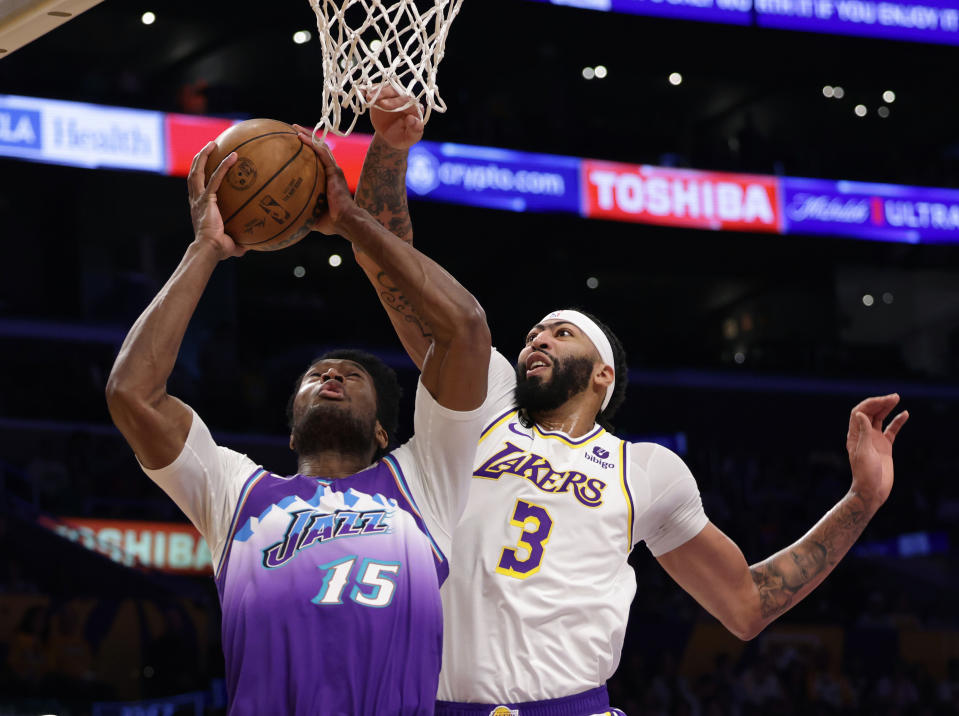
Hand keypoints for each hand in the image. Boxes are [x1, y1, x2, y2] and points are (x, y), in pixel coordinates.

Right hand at [188, 142, 245, 258]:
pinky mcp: (206, 199)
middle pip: (193, 174)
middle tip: (208, 147)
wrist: (209, 249)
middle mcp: (195, 200)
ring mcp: (199, 198)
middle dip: (199, 159)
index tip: (206, 166)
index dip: (199, 174)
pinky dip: (224, 166)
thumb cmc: (217, 250)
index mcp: (198, 208)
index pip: (196, 187)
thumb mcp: (229, 245)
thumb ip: (238, 243)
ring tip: (212, 143)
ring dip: (204, 156)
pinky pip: (215, 178)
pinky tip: (233, 156)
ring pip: (198, 172)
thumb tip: (250, 247)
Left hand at [295, 131, 361, 235]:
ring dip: (308, 136)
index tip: (294, 144)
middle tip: (293, 130)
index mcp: (328, 179)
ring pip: (320, 147)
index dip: (307, 150)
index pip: (317, 160)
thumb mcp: (312, 215)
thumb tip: (285, 218)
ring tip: (295, 128)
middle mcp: (332, 171)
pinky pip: (322, 153)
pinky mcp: (334, 171)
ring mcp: (334, 170)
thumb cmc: (331, 222)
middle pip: (319, 149)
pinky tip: (300, 137)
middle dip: (306, 138)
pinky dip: (311, 143)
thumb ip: (302, 211)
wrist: (345, 221)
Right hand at [365, 85, 423, 149]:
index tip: (385, 105)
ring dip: (377, 91)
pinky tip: (362, 92)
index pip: (408, 101)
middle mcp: (405, 98)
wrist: (390, 136)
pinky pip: (375, 90)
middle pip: (396, 91)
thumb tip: (411, 119)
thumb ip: (415, 129)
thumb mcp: (411, 138)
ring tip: (368, 97)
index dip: (397, 102)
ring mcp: (393, 95)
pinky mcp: (382, 95)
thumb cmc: (403, 137)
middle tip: (378, 102)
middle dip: (386, 95)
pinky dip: (368, 90)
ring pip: (386, 88)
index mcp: (415, 107)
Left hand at [846, 394, 908, 509]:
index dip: (870, 404)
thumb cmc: (865, 474)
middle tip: (894, 396)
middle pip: (870, 413)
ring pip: (880, 419)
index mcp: (854, 435)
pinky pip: (891, 430)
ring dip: (887, 408)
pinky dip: (897, 421)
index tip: (882, 400)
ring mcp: (874, 440)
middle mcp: (863, 435)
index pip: (860, 413)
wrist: (872, 491)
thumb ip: (863, 433)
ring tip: (897, 398)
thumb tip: (861, 414)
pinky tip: (905, 414)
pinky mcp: (885, 446)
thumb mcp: (863, 453)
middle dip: (880, 403)